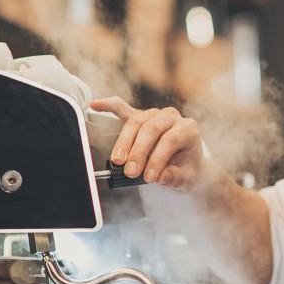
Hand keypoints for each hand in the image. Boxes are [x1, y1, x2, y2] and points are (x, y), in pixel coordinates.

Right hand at [88, 98, 206, 190]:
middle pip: (151, 129)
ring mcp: (153, 114)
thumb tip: (160, 176)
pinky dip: (109, 106)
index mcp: (188, 129)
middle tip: (130, 171)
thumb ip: (175, 177)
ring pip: (136, 122)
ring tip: (118, 161)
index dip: (158, 158)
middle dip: (138, 151)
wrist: (184, 164)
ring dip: (124, 142)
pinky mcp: (138, 116)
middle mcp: (171, 117)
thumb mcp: (186, 178)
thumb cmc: (185, 169)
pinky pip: (122, 108)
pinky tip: (96, 105)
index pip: (170, 140)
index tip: (149, 177)